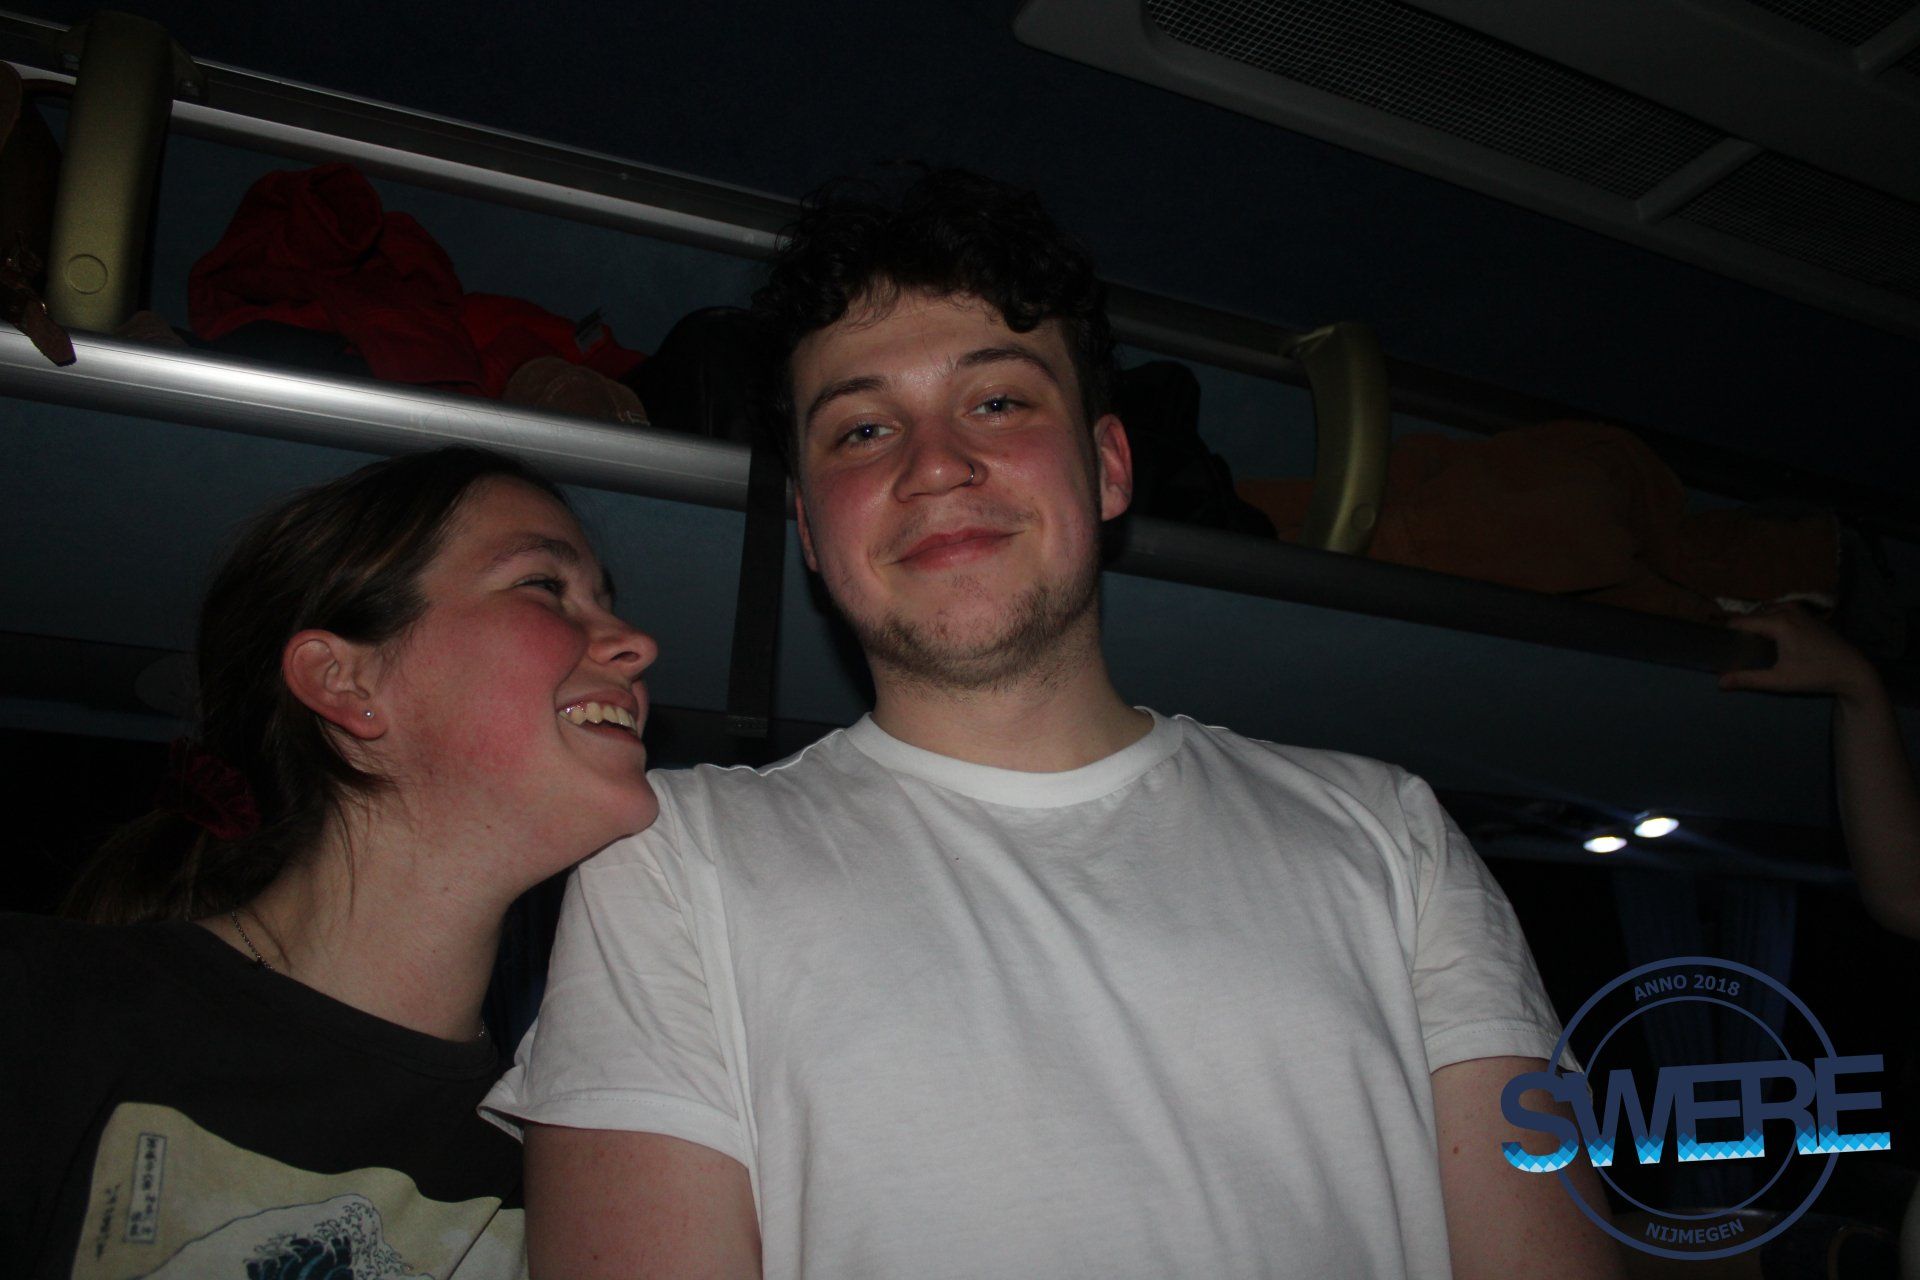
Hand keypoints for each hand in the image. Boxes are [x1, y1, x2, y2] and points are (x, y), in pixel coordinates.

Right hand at [1718, 605, 1881, 704]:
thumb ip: (1748, 679)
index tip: (1722, 647)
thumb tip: (1719, 682)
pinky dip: (1772, 620)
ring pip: (1767, 611)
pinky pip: (1780, 611)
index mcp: (1778, 622)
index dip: (1728, 633)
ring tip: (1754, 644)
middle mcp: (1787, 610)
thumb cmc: (1815, 675)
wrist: (1852, 670)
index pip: (1741, 622)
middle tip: (1738, 650)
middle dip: (1743, 629)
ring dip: (1758, 623)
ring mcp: (1799, 610)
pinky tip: (1774, 639)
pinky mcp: (1808, 614)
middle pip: (1753, 615)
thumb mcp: (1779, 680)